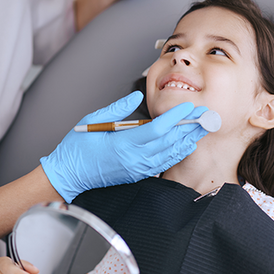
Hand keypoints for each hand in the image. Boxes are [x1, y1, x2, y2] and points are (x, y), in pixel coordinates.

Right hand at [40, 91, 207, 202]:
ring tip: (201, 128)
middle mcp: (133, 159)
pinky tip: (184, 144)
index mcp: (123, 144)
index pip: (157, 129)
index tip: (187, 105)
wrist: (68, 175)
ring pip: (169, 154)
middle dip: (189, 127)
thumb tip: (135, 97)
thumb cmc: (77, 149)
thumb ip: (118, 109)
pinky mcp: (136, 174)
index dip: (175, 117)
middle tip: (206, 115)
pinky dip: (176, 153)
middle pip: (169, 142)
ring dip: (187, 140)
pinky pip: (162, 163)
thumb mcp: (93, 121)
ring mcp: (136, 169)